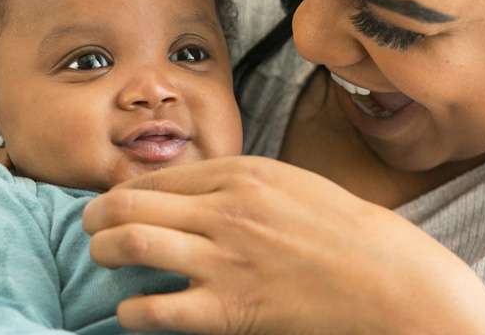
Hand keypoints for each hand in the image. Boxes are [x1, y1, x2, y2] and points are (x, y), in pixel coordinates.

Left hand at [82, 156, 484, 334]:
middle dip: (99, 216)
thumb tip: (197, 194)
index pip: (160, 175)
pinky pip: (154, 308)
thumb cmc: (351, 235)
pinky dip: (132, 308)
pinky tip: (134, 308)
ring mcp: (224, 259)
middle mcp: (226, 209)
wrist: (391, 283)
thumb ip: (245, 185)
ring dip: (104, 251)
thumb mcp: (296, 185)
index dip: (127, 190)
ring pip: (131, 243)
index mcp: (245, 174)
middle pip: (131, 203)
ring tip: (104, 259)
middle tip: (92, 228)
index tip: (118, 203)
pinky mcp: (228, 309)